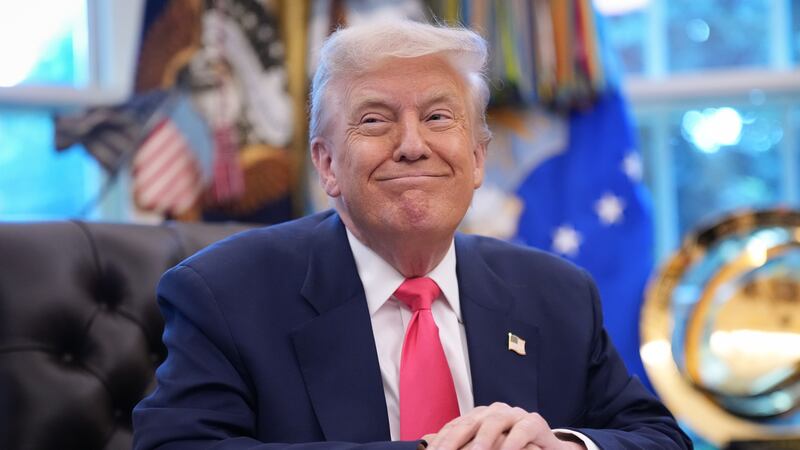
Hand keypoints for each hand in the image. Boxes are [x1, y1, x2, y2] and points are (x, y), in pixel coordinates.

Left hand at [425, 402, 584, 449]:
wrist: (546, 447)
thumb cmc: (511, 448)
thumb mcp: (484, 447)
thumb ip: (459, 443)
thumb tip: (425, 441)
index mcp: (477, 417)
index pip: (453, 428)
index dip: (440, 442)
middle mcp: (492, 412)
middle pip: (468, 424)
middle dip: (452, 442)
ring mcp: (514, 414)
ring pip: (494, 423)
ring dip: (483, 441)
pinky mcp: (534, 422)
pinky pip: (522, 430)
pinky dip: (513, 442)